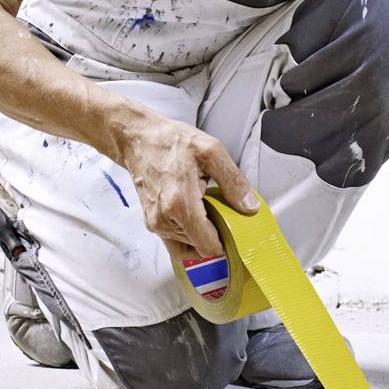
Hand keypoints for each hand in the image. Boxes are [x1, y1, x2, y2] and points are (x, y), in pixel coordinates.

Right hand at [111, 107, 258, 259]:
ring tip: (206, 208)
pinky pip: (175, 241)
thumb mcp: (211, 151)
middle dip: (214, 235)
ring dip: (201, 234)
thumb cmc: (170, 142)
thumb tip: (249, 207)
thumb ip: (233, 181)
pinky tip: (194, 214)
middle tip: (222, 213)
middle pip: (200, 248)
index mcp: (180, 203)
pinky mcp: (151, 223)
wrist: (139, 140)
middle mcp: (164, 219)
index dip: (226, 243)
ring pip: (188, 247)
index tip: (234, 230)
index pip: (208, 246)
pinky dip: (188, 233)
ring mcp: (156, 224)